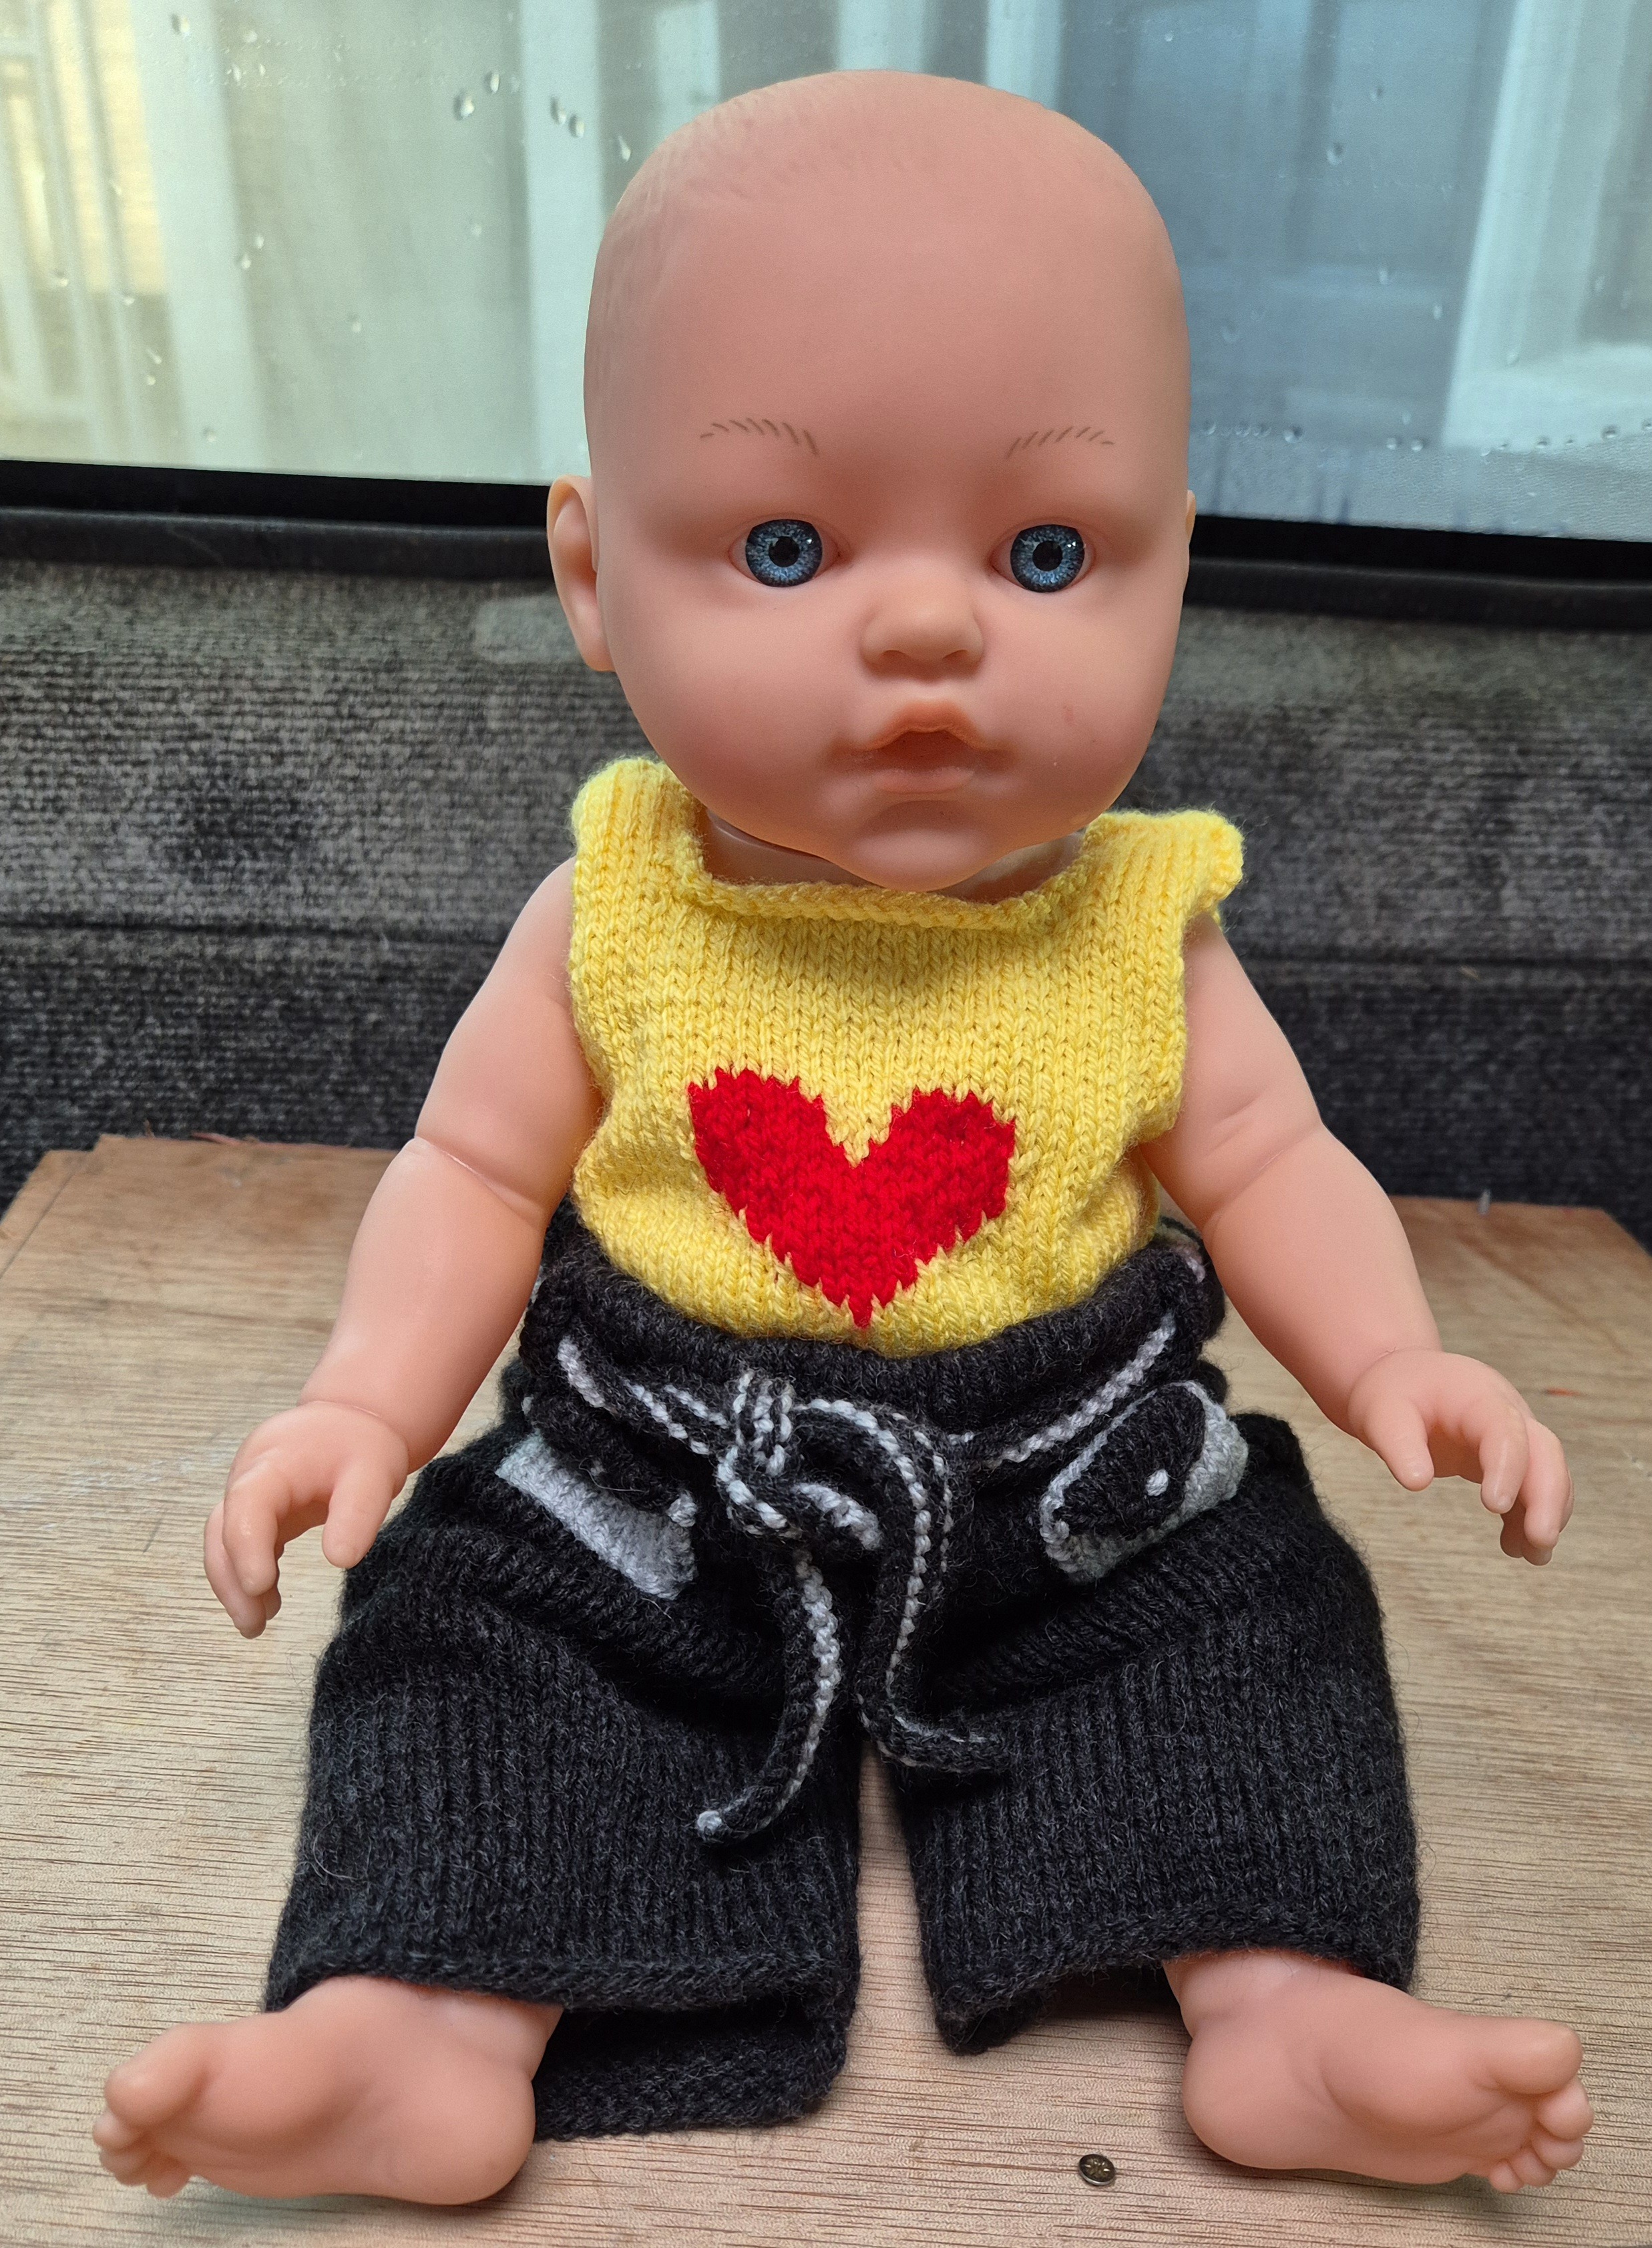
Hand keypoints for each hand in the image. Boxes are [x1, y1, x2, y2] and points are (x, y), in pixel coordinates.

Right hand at [204, 1401, 410, 1636]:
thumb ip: (358, 1514)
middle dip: (231, 1580)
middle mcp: (250, 1477)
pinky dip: (248, 1575)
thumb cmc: (362, 1445)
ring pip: (223, 1542)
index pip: (248, 1504)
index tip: (260, 1585)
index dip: (246, 1545)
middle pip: (222, 1530)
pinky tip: (267, 1603)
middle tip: (254, 1625)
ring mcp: (249, 1495)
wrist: (353, 1421)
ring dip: (234, 1584)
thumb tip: (340, 1560)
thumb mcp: (375, 1474)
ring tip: (257, 1624)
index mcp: (274, 1461)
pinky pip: (241, 1545)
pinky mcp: (257, 1512)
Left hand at [1344, 1348, 1572, 1564]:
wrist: (1403, 1380)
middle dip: (1548, 1496)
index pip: (1505, 1429)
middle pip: (1545, 1453)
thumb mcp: (1383, 1412)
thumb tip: (1417, 1483)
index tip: (1494, 1505)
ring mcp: (1514, 1437)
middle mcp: (1507, 1414)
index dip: (1507, 1466)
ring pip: (1548, 1474)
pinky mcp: (1509, 1461)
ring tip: (1533, 1556)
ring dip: (1546, 1514)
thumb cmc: (1394, 1393)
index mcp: (1477, 1394)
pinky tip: (1517, 1548)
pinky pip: (1532, 1490)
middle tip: (1540, 1540)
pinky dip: (1529, 1518)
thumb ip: (1399, 1444)